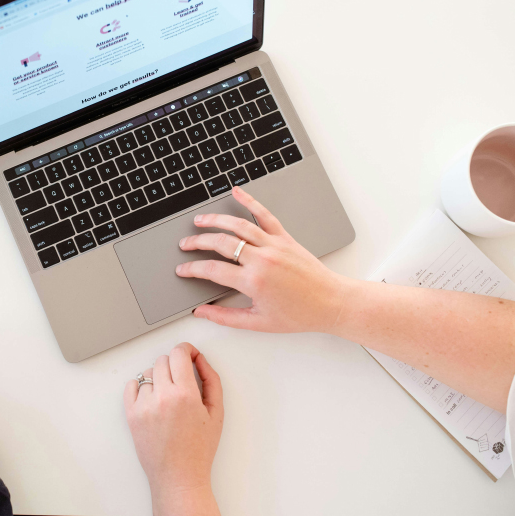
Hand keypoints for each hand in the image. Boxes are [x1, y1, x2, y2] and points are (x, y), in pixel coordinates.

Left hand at [123, 343, 222, 515]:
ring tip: (169, 396)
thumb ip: (211, 381)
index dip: (186, 350)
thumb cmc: (199, 448)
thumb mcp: (216, 413)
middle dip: (174, 364)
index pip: (179, 353)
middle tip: (181, 379)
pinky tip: (152, 398)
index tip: (188, 354)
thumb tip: (200, 360)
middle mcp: (162, 397)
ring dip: (159, 378)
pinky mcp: (131, 415)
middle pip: (163, 360)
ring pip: (148, 373)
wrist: (178, 476)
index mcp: (185, 395)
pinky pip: (131, 386)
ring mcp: (144, 406)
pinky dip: (141, 387)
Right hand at [176, 186, 351, 332]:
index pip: (212, 270)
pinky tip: (237, 192)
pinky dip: (250, 201)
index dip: (192, 269)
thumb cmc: (299, 315)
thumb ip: (225, 317)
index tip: (182, 270)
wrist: (331, 303)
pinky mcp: (285, 238)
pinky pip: (264, 215)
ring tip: (200, 221)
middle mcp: (262, 259)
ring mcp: (274, 245)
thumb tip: (202, 312)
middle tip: (185, 244)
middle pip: (220, 243)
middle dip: (197, 242)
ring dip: (215, 220)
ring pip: (238, 225)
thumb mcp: (258, 323)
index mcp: (253, 281)